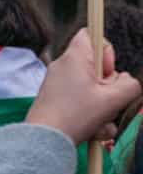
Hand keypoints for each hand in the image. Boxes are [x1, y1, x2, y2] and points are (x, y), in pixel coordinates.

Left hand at [26, 29, 141, 144]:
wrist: (44, 138)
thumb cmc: (76, 115)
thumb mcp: (113, 100)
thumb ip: (129, 85)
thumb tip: (125, 80)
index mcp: (74, 58)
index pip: (90, 34)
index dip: (106, 50)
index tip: (108, 71)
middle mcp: (62, 66)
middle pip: (96, 66)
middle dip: (108, 86)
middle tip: (106, 100)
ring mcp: (57, 83)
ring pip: (91, 89)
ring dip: (102, 106)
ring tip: (99, 123)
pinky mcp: (54, 99)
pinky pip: (80, 102)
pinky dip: (90, 115)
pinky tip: (93, 132)